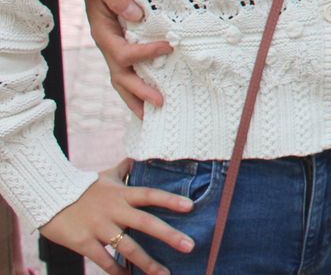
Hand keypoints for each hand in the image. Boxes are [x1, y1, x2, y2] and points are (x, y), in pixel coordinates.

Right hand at [40, 166, 195, 274]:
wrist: (48, 198)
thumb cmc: (81, 187)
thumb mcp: (105, 176)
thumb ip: (123, 169)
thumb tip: (135, 158)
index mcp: (121, 194)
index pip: (150, 195)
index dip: (170, 200)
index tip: (191, 207)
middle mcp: (114, 210)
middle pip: (146, 223)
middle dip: (169, 235)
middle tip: (190, 246)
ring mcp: (99, 227)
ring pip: (127, 247)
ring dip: (147, 262)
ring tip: (164, 273)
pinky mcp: (83, 242)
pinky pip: (103, 260)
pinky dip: (116, 270)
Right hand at [80, 0, 169, 116]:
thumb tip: (136, 15)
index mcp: (103, 30)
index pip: (123, 52)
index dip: (145, 54)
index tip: (169, 46)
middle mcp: (106, 42)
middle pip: (119, 75)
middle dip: (139, 91)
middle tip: (162, 102)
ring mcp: (112, 45)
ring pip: (120, 77)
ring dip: (135, 96)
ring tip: (153, 113)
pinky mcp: (119, 42)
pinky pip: (126, 68)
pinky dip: (135, 84)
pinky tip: (150, 94)